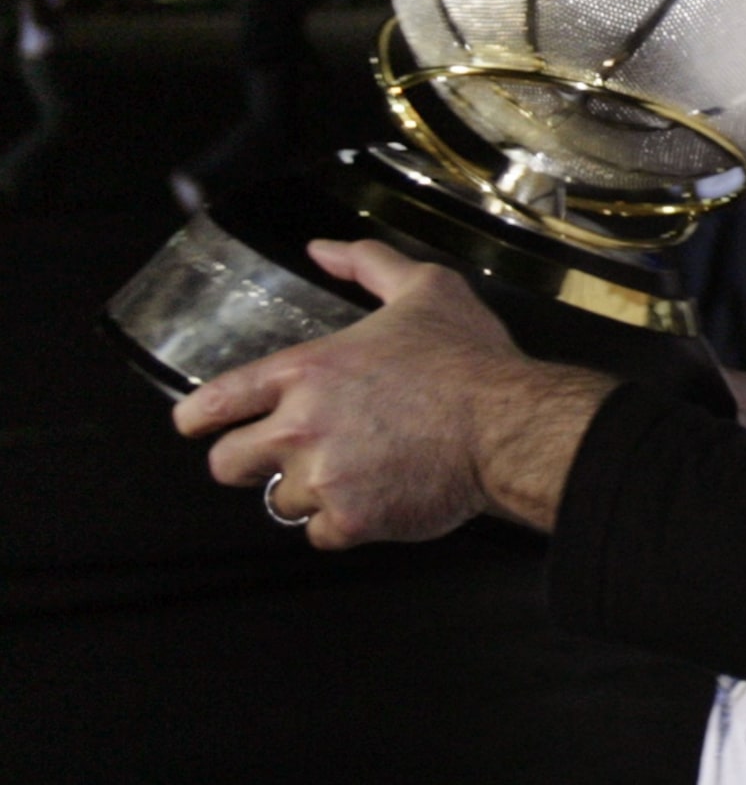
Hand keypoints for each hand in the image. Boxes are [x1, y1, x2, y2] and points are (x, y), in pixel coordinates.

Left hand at [173, 238, 615, 546]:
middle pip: (226, 464)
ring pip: (282, 501)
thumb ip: (366, 262)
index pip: (213, 403)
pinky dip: (344, 523)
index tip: (200, 426)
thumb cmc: (469, 361)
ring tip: (353, 473)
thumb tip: (323, 249)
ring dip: (311, 491)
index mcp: (305, 371)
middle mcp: (300, 427)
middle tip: (286, 455)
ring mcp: (324, 478)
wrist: (509, 425)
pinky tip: (373, 499)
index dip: (197, 419)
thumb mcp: (425, 288)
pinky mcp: (352, 519)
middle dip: (250, 461)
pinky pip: (322, 535)